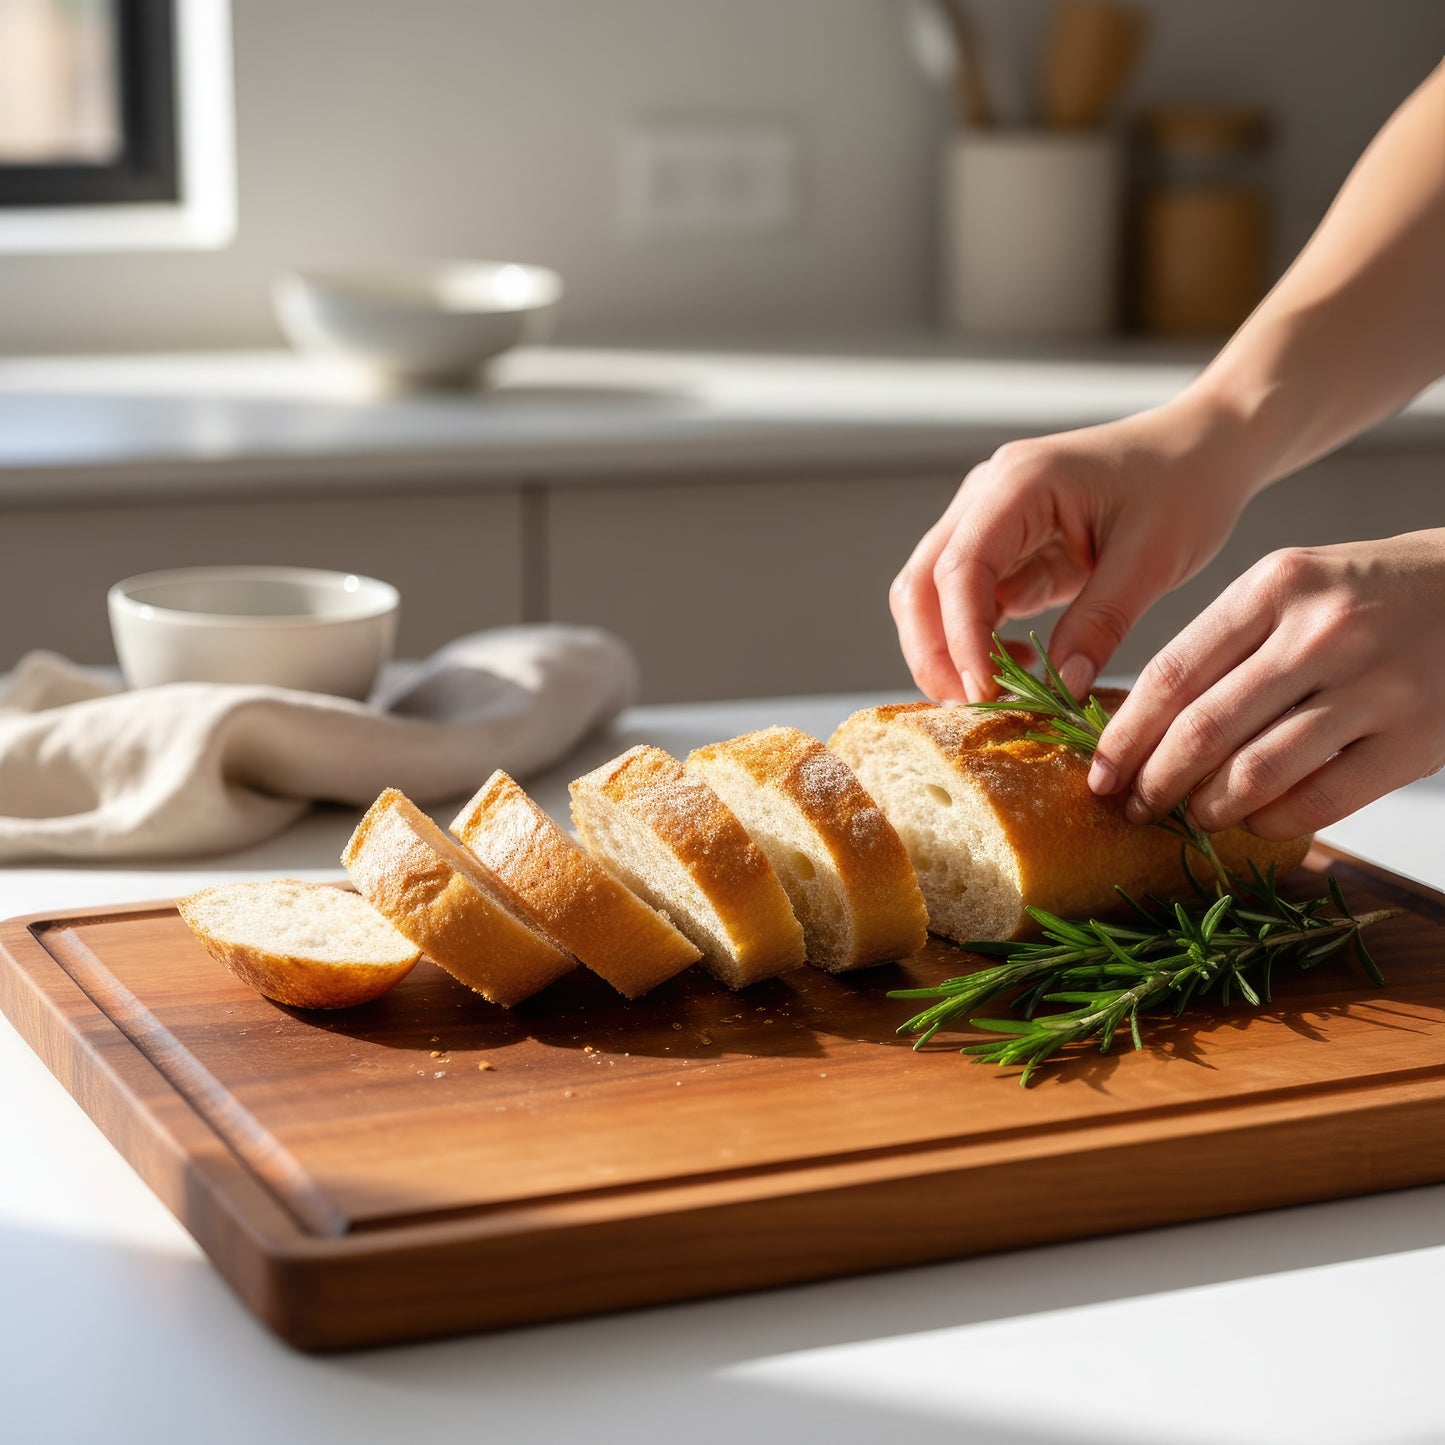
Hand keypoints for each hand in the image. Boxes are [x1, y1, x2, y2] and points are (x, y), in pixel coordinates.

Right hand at [890, 400, 1256, 703]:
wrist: (1206, 448)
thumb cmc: (1186, 486)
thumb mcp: (1152, 559)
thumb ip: (1101, 623)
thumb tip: (1060, 688)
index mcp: (1018, 483)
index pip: (960, 568)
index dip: (962, 638)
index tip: (985, 692)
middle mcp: (986, 496)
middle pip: (921, 583)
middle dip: (934, 652)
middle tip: (971, 707)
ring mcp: (988, 520)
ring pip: (933, 596)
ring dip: (949, 650)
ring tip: (995, 694)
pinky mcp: (1004, 547)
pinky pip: (969, 601)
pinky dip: (979, 641)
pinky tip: (1020, 664)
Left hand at [1090, 529, 1444, 838]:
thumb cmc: (1360, 594)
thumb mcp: (1285, 587)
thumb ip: (1220, 643)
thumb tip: (1140, 724)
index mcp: (1273, 588)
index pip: (1172, 675)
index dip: (1124, 735)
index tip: (1100, 772)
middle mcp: (1320, 633)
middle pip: (1204, 730)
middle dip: (1155, 782)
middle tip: (1134, 807)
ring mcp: (1374, 687)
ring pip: (1257, 772)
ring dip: (1208, 809)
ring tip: (1192, 817)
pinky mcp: (1416, 738)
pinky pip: (1322, 800)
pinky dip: (1273, 822)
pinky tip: (1254, 821)